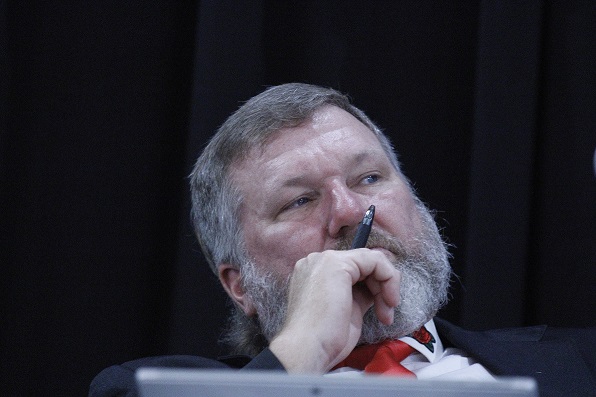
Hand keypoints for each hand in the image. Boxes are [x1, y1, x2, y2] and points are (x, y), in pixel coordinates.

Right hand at [268, 248, 400, 373]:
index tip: (382, 312)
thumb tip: (376, 289)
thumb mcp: (346, 310)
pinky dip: (389, 279)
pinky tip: (388, 301)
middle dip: (381, 287)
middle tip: (386, 314)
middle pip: (363, 263)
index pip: (354, 269)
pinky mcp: (338, 263)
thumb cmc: (323, 339)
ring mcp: (325, 259)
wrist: (308, 348)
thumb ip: (357, 293)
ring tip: (386, 313)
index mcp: (315, 273)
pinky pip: (375, 260)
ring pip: (371, 260)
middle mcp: (318, 262)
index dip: (373, 287)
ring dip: (387, 286)